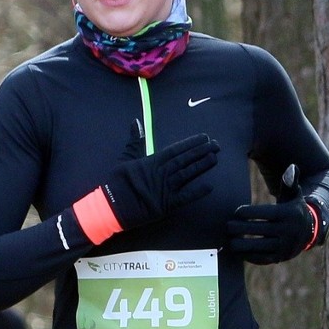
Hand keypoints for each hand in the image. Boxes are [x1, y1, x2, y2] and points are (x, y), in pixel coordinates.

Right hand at [73, 133, 219, 242]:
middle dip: (201, 152)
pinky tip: (210, 186)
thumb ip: (135, 141)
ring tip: (215, 158)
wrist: (111, 206)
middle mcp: (162, 173)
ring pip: (187, 174)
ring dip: (202, 166)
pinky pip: (185, 197)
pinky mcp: (166, 205)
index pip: (176, 149)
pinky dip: (197, 192)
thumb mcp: (125, 159)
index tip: (204, 137)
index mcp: (152, 161)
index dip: (191, 143)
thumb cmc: (116, 183)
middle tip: (216, 145)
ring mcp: (165, 189)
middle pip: (185, 160)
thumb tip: (136, 122)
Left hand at [227, 165, 323, 264]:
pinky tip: (237, 251)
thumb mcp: (293, 195)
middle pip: (259, 230)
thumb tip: (291, 167)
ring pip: (258, 247)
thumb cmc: (293, 208)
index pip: (264, 213)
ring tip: (229, 240)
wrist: (309, 231)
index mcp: (289, 214)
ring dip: (241, 245)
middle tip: (227, 226)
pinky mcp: (280, 258)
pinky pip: (261, 259)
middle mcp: (288, 231)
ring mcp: (284, 247)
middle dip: (240, 229)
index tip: (236, 212)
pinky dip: (248, 256)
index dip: (247, 213)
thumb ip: (289, 183)